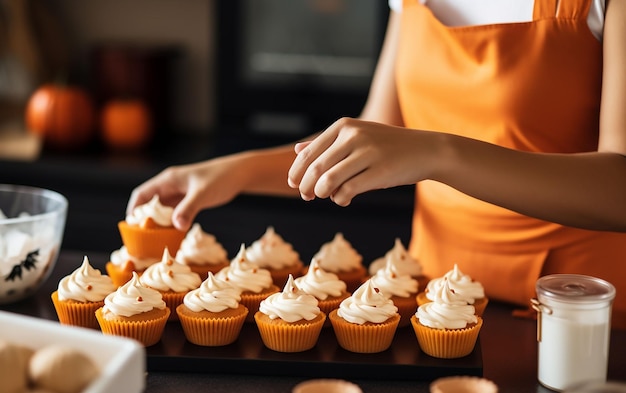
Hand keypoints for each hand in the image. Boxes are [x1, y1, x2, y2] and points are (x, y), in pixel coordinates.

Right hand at [127, 155, 249, 230]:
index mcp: (168, 180)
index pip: (142, 195)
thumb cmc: (220, 178)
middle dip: (145, 221)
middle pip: (150, 205)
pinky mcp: (190, 201)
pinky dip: (172, 225)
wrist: (239, 174)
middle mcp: (171, 187)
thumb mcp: (203, 194)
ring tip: (155, 243)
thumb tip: (176, 227)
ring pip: (163, 211)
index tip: (131, 228)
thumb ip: (189, 209)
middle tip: (143, 241)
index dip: (134, 210)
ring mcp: (180, 194)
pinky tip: (174, 237)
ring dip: (159, 225)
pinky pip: (175, 214)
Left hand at [288, 117, 434, 205]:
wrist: (425, 150)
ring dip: (321, 194)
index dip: (296, 173)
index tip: (294, 185)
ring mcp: (367, 153)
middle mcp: (353, 136)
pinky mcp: (380, 172)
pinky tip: (344, 199)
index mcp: (343, 126)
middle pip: (314, 169)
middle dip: (305, 187)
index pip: (307, 153)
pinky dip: (340, 199)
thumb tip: (297, 150)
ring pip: (328, 181)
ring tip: (327, 196)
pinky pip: (348, 191)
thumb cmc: (386, 146)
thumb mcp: (356, 137)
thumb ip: (326, 144)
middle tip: (307, 196)